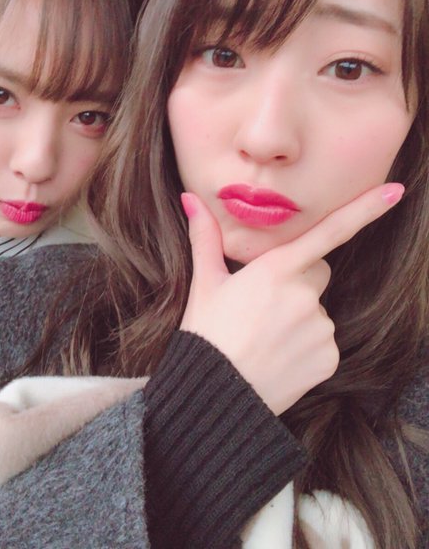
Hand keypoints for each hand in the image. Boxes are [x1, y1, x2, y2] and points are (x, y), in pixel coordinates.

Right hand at [180, 183, 403, 414]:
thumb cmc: (207, 334)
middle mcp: (304, 296)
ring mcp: (320, 328)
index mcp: (275, 270)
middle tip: (264, 304)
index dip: (364, 210)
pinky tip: (280, 358)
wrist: (215, 395)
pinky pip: (325, 342)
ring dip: (300, 318)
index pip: (328, 233)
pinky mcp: (329, 358)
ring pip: (318, 310)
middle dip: (298, 280)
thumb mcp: (205, 284)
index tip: (395, 191)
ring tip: (266, 339)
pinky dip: (308, 347)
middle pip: (317, 272)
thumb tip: (190, 199)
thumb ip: (205, 237)